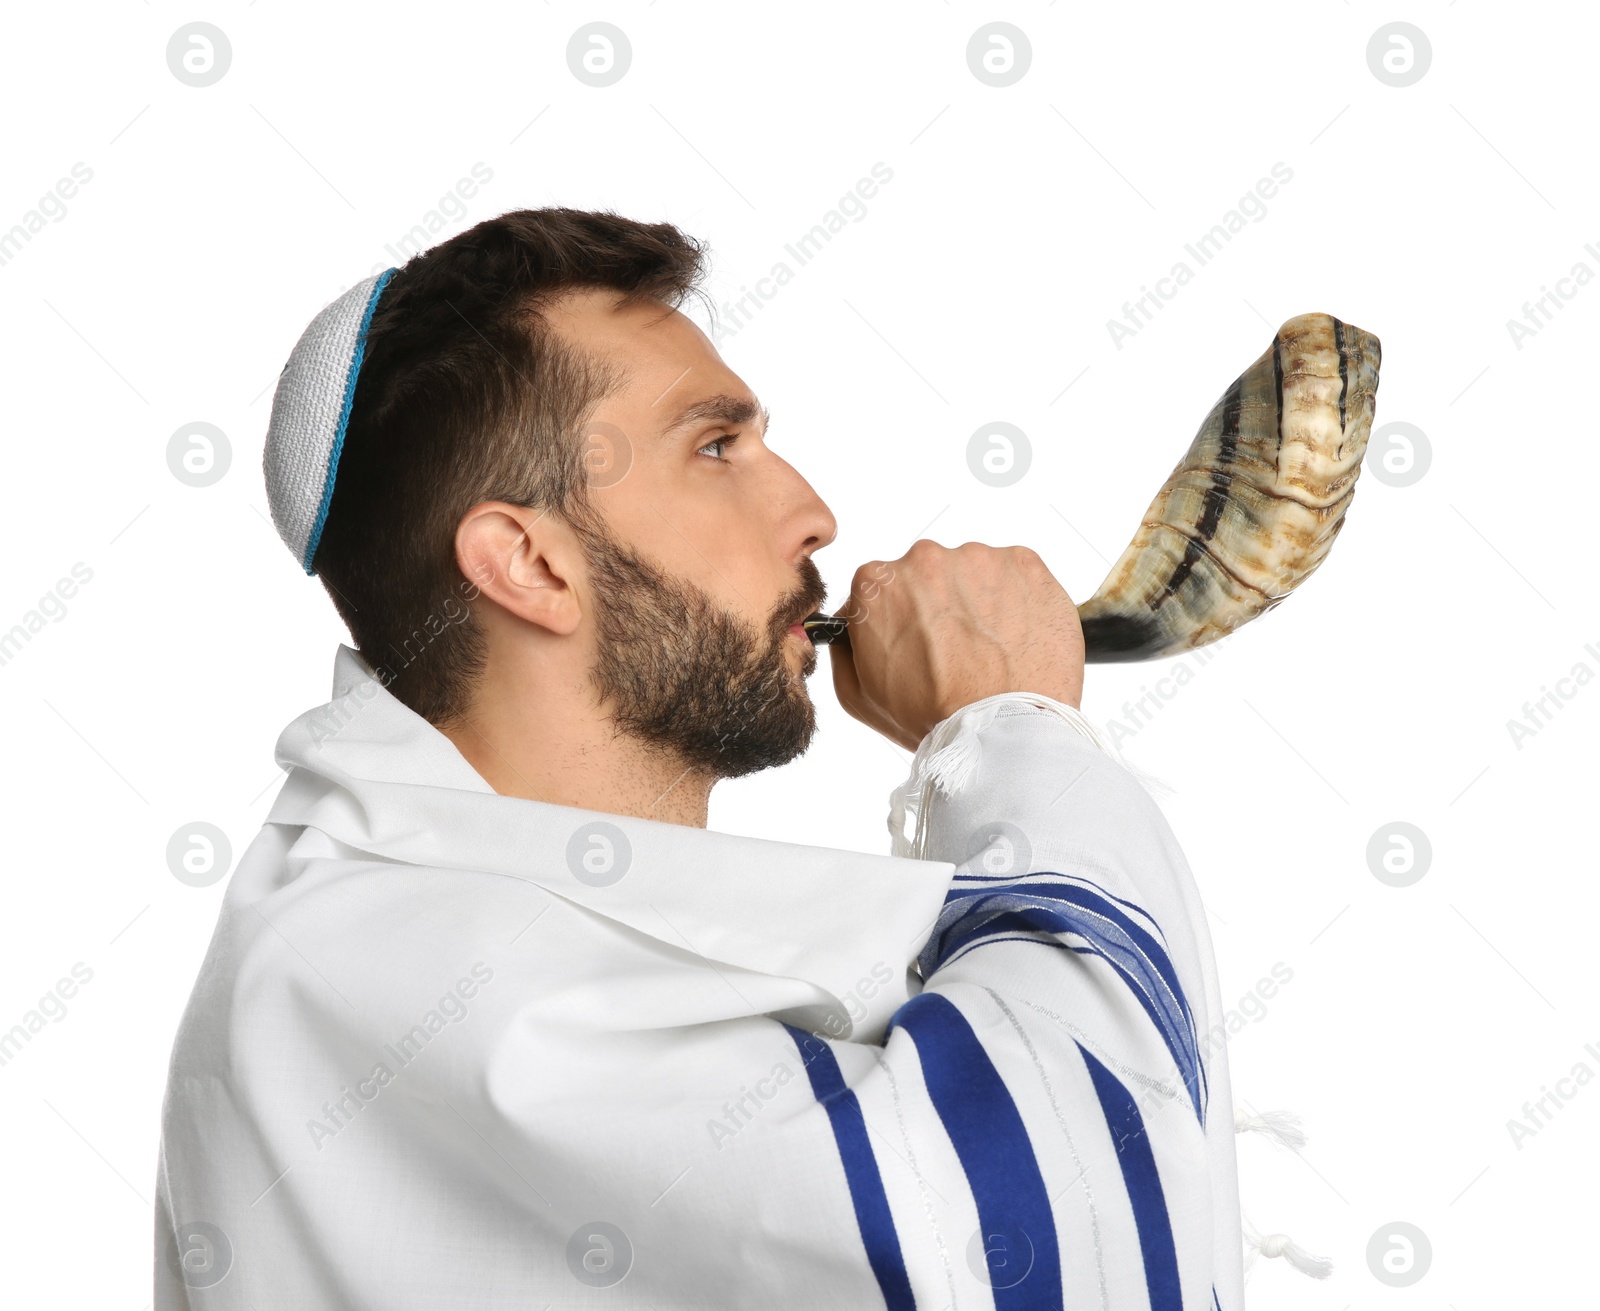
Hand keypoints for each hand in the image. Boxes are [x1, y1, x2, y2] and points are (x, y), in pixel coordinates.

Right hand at [829, 540, 1085, 751]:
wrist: (1002, 731)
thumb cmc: (934, 718)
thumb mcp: (858, 695)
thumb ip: (844, 647)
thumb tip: (849, 624)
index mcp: (876, 583)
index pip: (881, 587)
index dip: (898, 616)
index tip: (915, 640)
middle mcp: (925, 558)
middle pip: (928, 574)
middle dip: (939, 605)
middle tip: (955, 651)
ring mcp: (978, 557)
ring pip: (973, 573)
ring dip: (978, 602)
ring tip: (989, 650)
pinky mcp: (1025, 564)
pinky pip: (1015, 574)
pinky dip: (1016, 600)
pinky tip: (1014, 638)